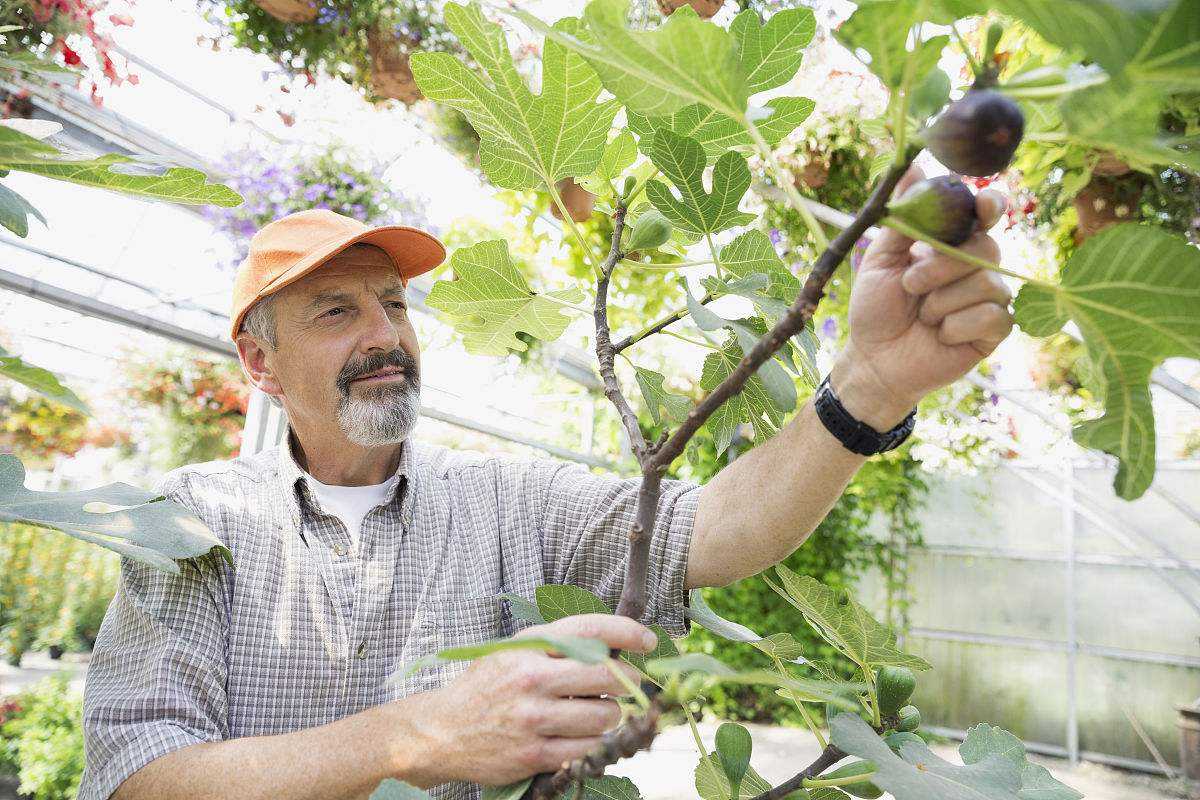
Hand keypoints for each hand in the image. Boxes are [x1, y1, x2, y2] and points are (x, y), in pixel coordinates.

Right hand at [424, 613, 654, 785]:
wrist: (442, 731)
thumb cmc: (487, 686)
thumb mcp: (515, 650)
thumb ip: (559, 644)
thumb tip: (615, 646)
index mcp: (529, 648)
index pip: (590, 630)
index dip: (627, 632)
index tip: (647, 640)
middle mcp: (532, 680)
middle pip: (606, 676)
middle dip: (628, 682)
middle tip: (629, 685)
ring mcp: (533, 719)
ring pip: (604, 716)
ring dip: (610, 716)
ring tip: (595, 712)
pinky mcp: (533, 755)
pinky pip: (588, 748)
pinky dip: (594, 743)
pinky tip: (584, 736)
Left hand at [830, 164, 1012, 428]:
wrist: (873, 359)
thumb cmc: (876, 308)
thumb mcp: (881, 260)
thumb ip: (902, 217)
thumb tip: (914, 165)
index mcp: (951, 243)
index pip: (984, 214)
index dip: (989, 206)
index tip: (983, 206)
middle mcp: (975, 266)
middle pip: (987, 247)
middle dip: (943, 266)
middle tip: (911, 284)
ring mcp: (989, 298)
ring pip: (988, 283)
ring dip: (943, 302)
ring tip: (921, 316)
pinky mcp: (994, 331)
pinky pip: (994, 317)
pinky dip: (958, 326)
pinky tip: (940, 335)